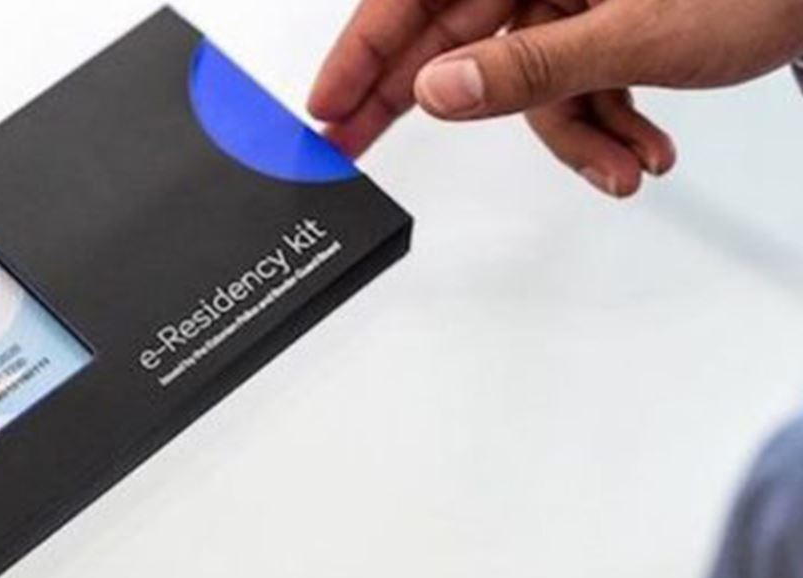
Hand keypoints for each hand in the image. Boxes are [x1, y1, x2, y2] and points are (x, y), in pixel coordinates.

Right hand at [310, 0, 802, 196]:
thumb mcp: (636, 32)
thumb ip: (529, 68)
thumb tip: (438, 92)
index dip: (360, 52)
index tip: (325, 106)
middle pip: (450, 36)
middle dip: (431, 104)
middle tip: (360, 154)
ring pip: (522, 77)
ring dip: (570, 134)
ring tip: (622, 167)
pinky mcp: (597, 19)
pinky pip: (570, 83)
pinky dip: (604, 122)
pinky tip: (643, 144)